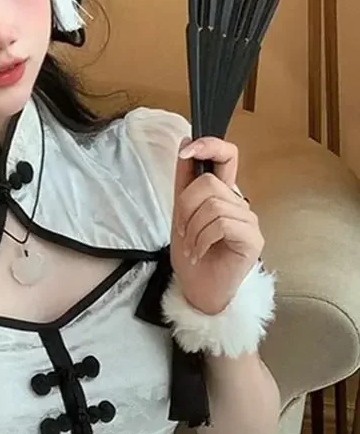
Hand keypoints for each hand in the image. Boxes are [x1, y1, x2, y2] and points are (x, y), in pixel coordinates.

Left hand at [171, 136, 263, 314]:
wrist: (198, 290)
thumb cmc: (192, 255)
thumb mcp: (180, 213)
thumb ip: (184, 182)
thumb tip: (185, 143)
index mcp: (223, 194)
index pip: (227, 155)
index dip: (209, 145)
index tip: (186, 150)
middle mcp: (239, 203)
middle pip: (209, 182)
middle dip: (185, 206)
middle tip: (182, 231)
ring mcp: (248, 220)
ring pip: (213, 205)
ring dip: (192, 229)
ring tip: (192, 247)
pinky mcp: (252, 238)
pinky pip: (222, 224)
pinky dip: (202, 239)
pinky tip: (200, 254)